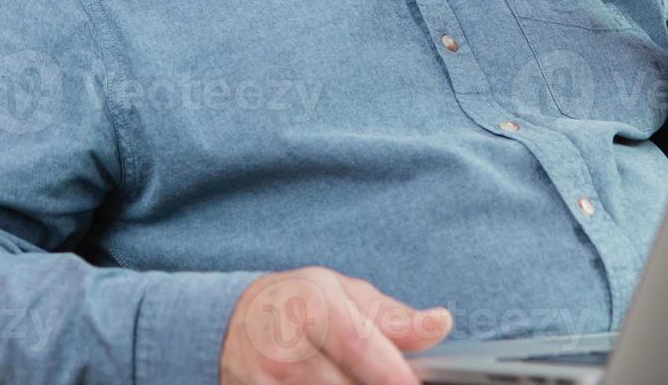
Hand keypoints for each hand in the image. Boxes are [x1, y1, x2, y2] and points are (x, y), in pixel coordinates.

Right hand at [220, 266, 450, 384]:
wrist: (228, 321)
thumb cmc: (297, 301)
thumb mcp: (343, 292)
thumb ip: (392, 316)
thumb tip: (440, 324)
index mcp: (314, 307)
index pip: (360, 345)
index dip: (393, 373)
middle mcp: (287, 347)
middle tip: (395, 379)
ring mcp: (268, 381)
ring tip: (355, 375)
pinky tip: (337, 384)